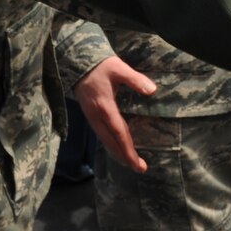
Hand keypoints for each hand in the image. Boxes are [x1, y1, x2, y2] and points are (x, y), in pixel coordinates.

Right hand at [72, 56, 158, 172]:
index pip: (119, 134)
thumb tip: (152, 90)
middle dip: (125, 157)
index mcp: (105, 108)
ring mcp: (92, 117)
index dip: (129, 151)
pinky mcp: (90, 115)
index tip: (139, 164)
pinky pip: (101, 135)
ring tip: (130, 162)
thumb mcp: (119, 68)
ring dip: (117, 152)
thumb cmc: (101, 65)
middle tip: (140, 168)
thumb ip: (135, 79)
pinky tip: (117, 146)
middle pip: (112, 142)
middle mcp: (97, 117)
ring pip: (105, 140)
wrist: (78, 62)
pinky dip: (111, 144)